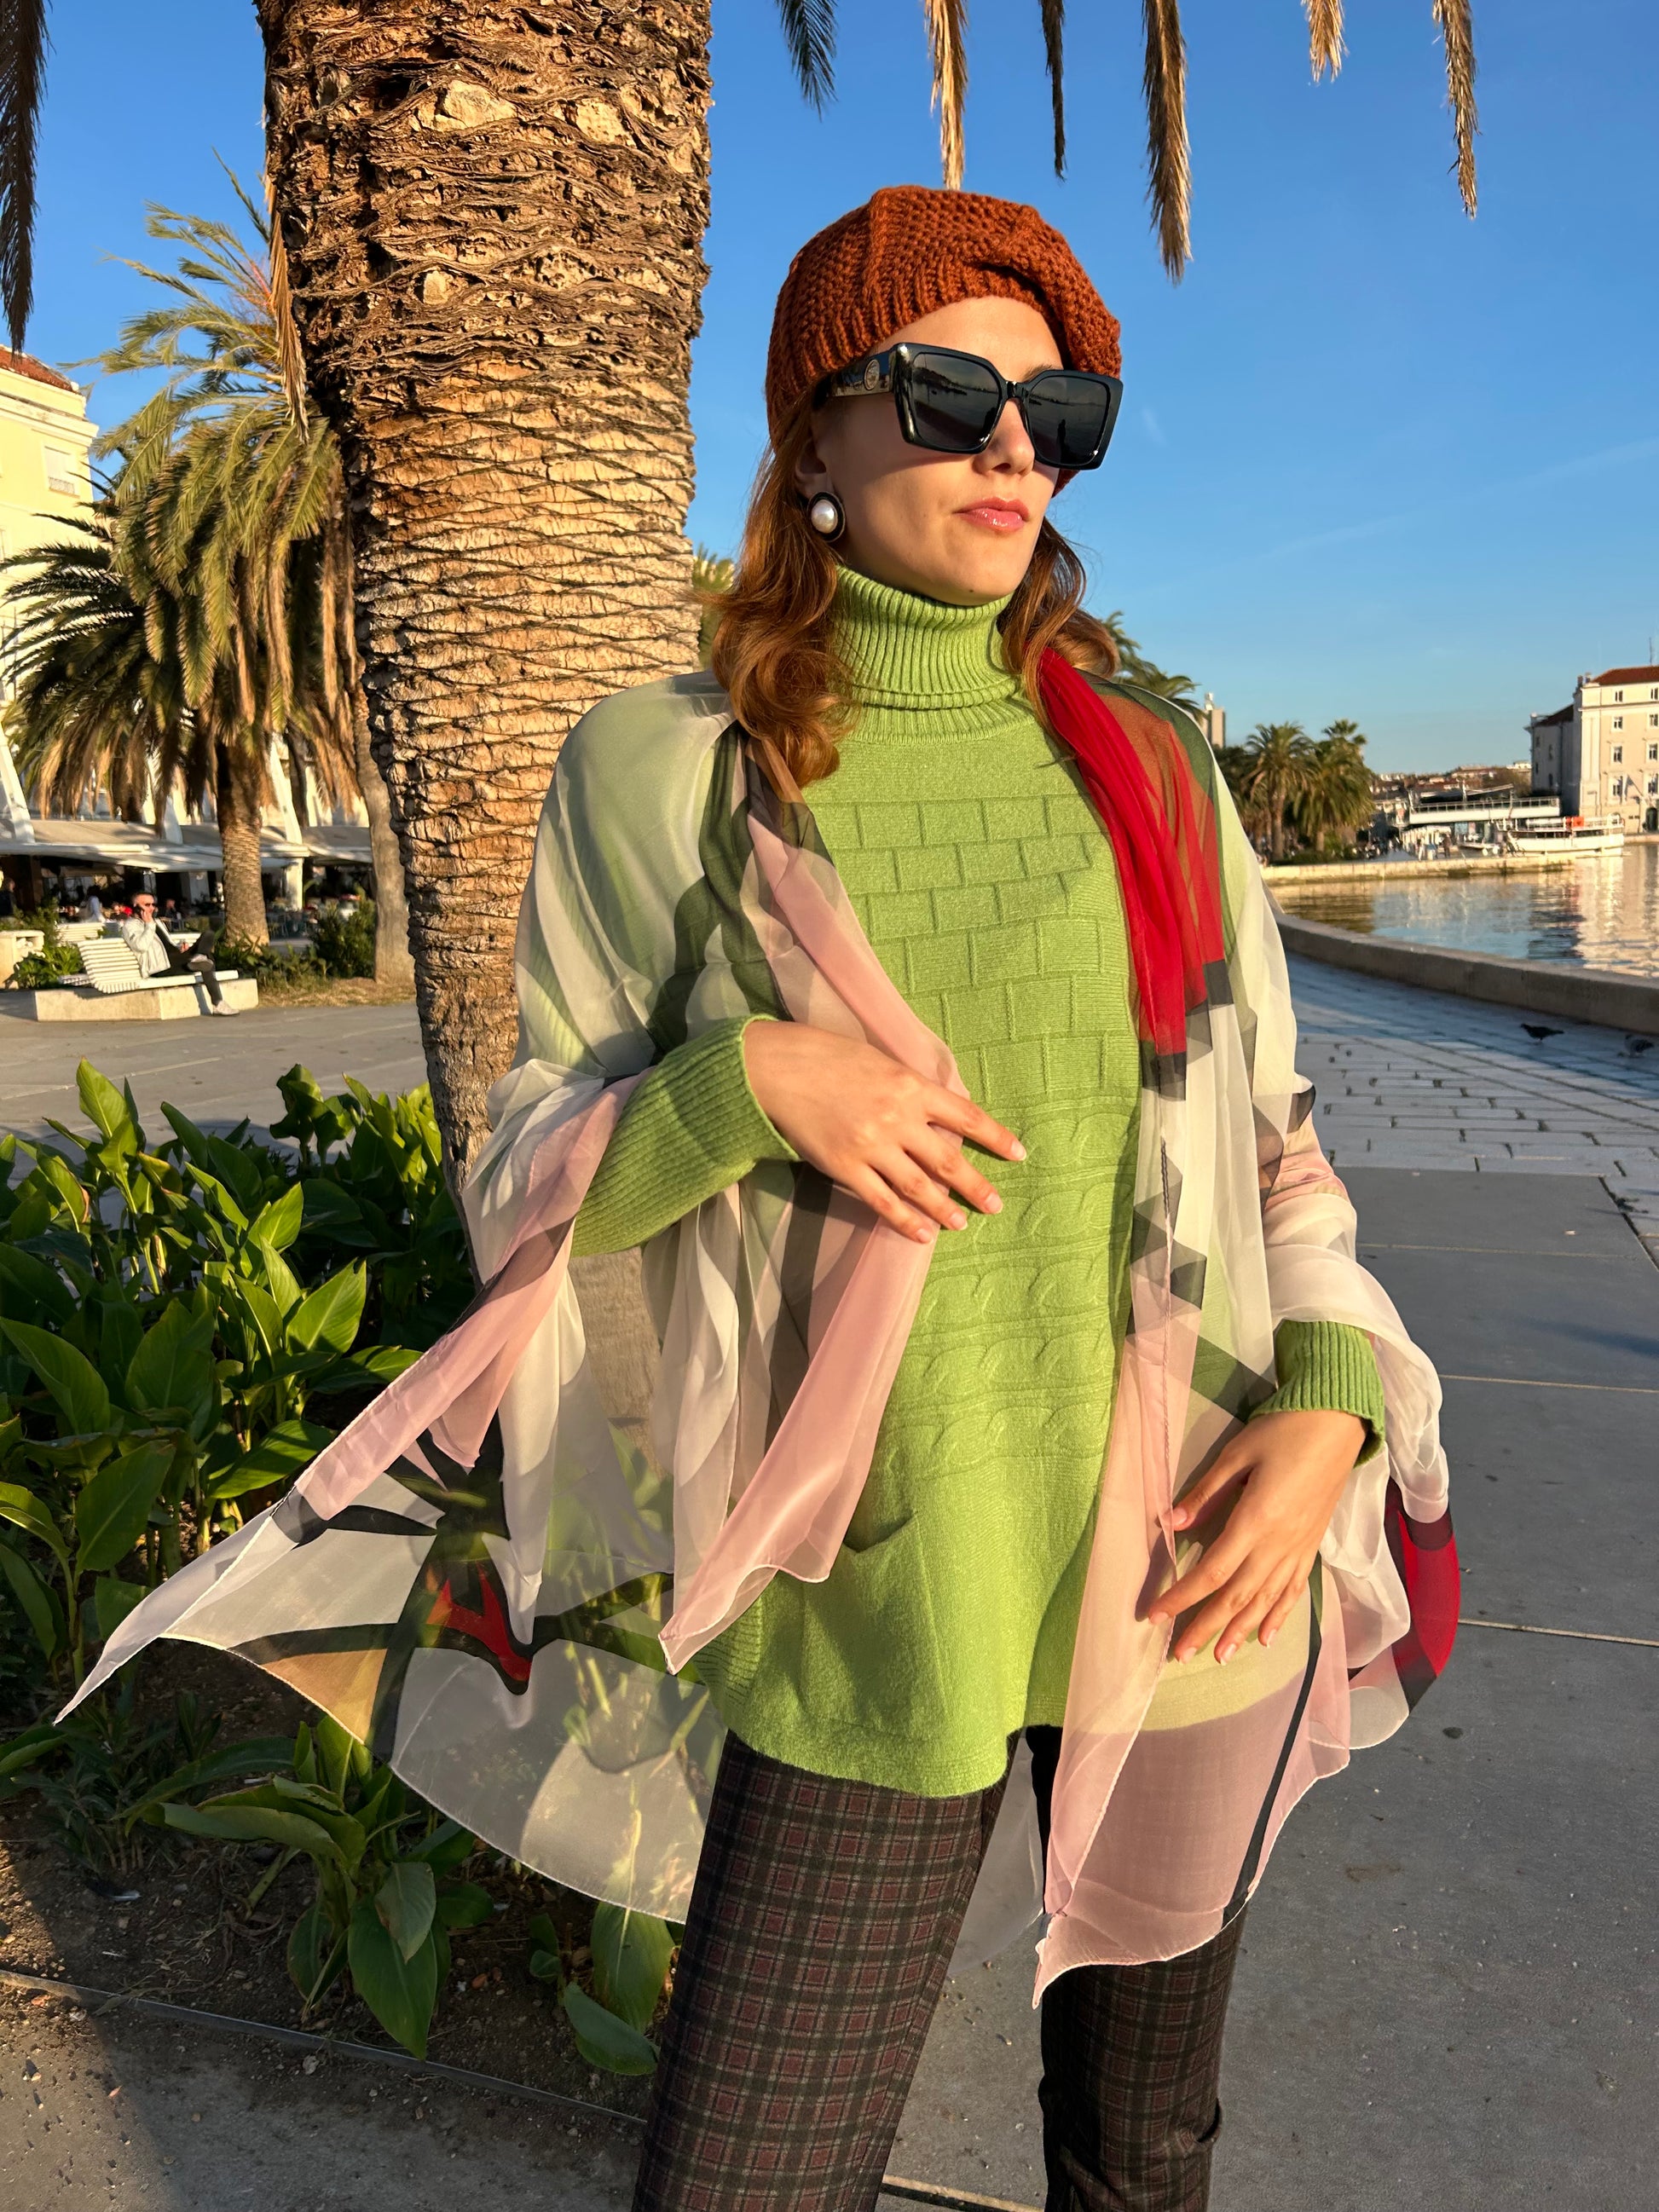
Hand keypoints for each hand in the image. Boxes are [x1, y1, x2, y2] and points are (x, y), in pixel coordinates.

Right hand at [743, 1020, 1023, 1243]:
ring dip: (944, 1207)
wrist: (779, 1069)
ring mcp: (872, 1145)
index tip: (1018, 1153)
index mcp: (911, 1085)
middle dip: (975, 1185)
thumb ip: (910, 1086)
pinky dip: (905, 1220)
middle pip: (948, 1158)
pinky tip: (922, 1233)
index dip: (995, 1136)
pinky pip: (882, 1201)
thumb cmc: (828, 1056)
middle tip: (995, 1205)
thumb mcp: (881, 1060)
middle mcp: (898, 1118)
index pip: (966, 1115)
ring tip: (961, 1223)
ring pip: (919, 1185)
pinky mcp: (845, 1167)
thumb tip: (937, 1109)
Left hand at [1145, 1408, 1367, 1663]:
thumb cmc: (1283, 1432)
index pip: (1212, 1570)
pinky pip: (1294, 1590)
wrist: (1337, 1425)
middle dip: (1205, 1626)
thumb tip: (1169, 1524)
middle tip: (1179, 1654)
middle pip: (1236, 1596)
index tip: (1156, 1615)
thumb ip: (1205, 1492)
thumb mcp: (1237, 1454)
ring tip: (1219, 1656)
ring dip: (1240, 1630)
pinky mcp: (1312, 1546)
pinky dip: (1279, 1616)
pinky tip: (1266, 1637)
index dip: (1182, 1596)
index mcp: (1256, 1520)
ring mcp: (1299, 1548)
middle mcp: (1278, 1544)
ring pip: (1265, 1600)